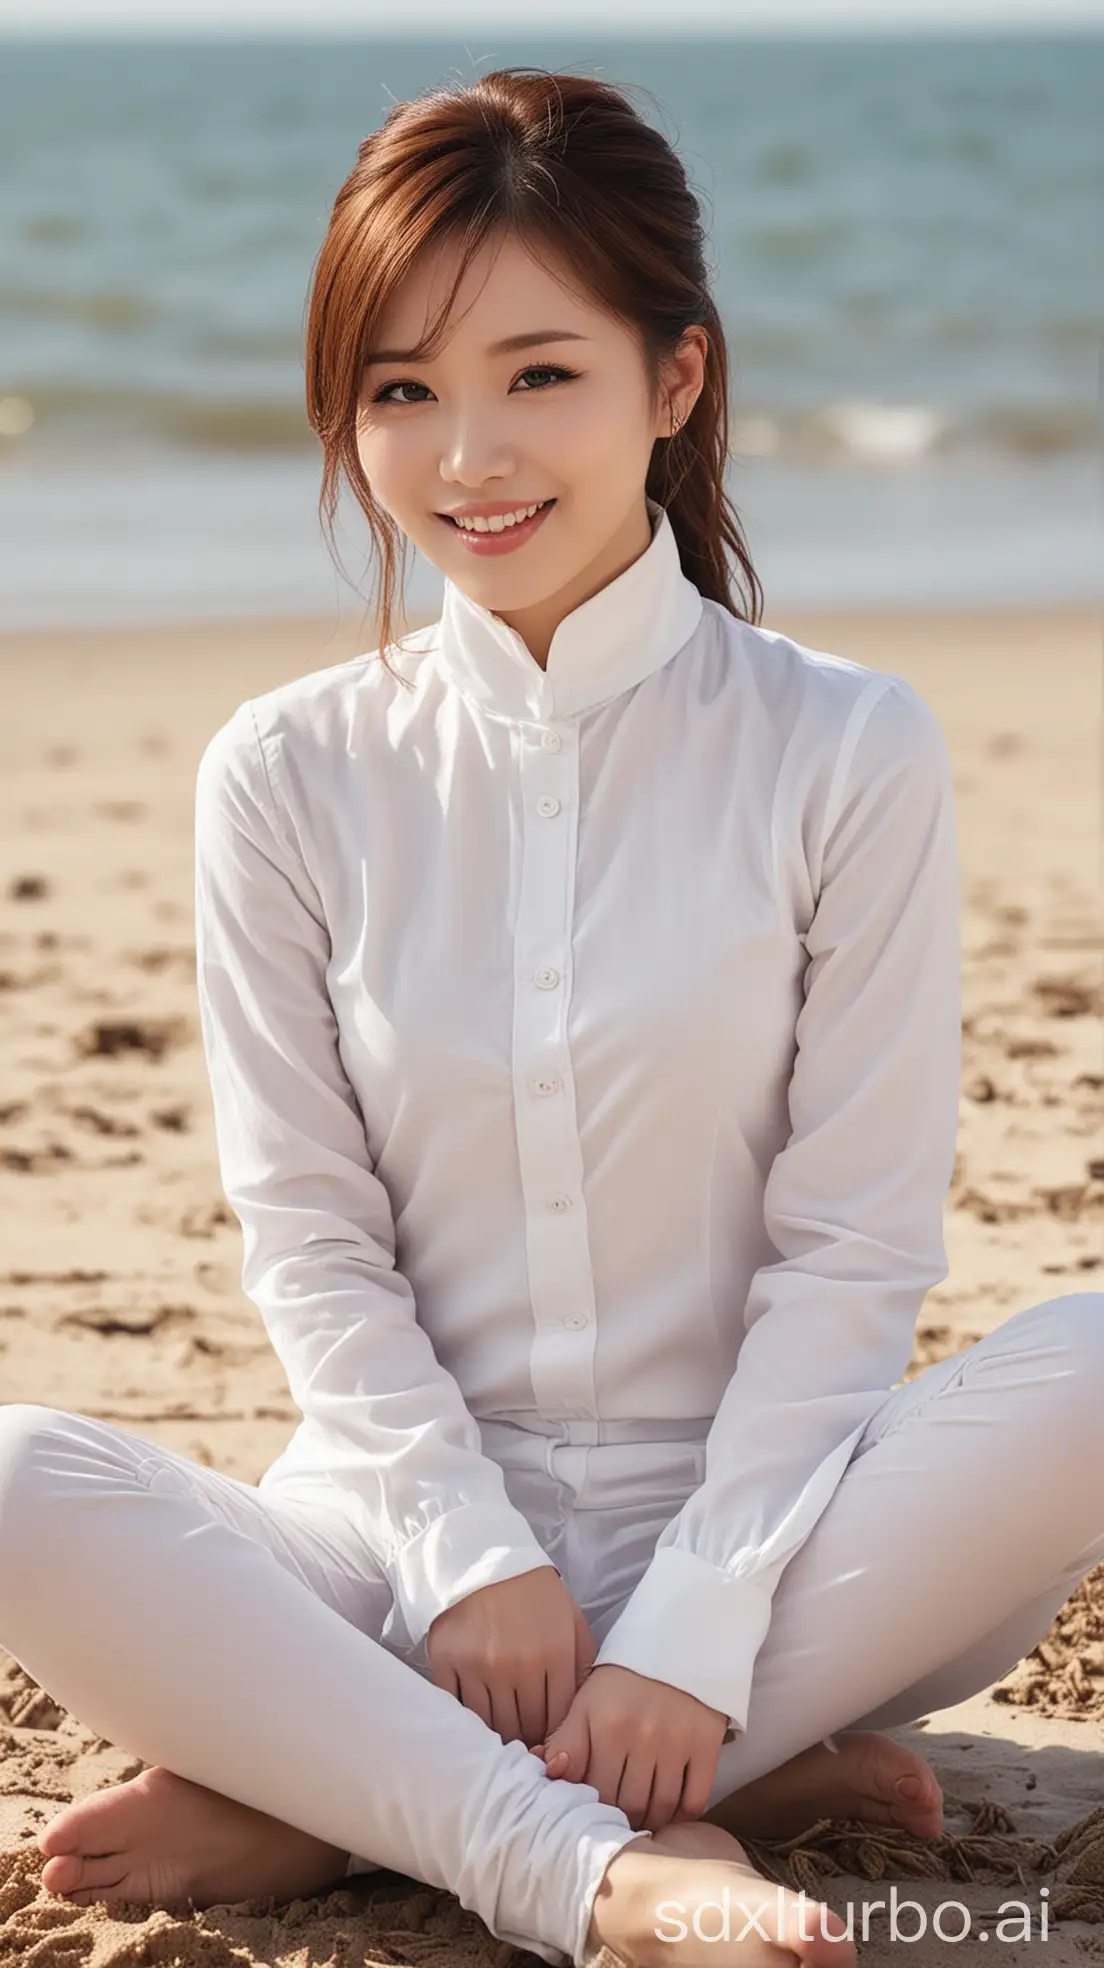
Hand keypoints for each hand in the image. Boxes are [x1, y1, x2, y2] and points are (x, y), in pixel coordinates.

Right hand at [426, 1563, 595, 1749]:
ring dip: (499, 1732)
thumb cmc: (535, 1597)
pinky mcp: (448, 1660)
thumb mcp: (572, 1622)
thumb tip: (583, 1715)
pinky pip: (458, 1708)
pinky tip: (476, 1716)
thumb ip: (583, 1667)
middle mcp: (518, 1663)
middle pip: (524, 1727)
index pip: (557, 1719)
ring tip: (502, 1730)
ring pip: (492, 1724)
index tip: (548, 1738)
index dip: (553, 1734)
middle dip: (527, 1736)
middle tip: (524, 1738)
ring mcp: (480, 1663)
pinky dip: (467, 1718)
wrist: (485, 1559)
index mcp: (555, 1654)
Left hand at [533, 1663, 726, 1832]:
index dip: (593, 1807)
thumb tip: (550, 1774)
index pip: (595, 1792)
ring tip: (642, 1818)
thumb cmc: (623, 1681)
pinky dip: (683, 1814)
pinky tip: (672, 1810)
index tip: (594, 1811)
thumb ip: (565, 1740)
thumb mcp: (586, 1702)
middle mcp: (643, 1735)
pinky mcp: (707, 1745)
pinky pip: (695, 1799)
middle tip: (619, 1819)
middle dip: (621, 1817)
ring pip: (661, 1807)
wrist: (676, 1645)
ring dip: (651, 1820)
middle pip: (629, 1805)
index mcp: (607, 1726)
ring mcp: (678, 1742)